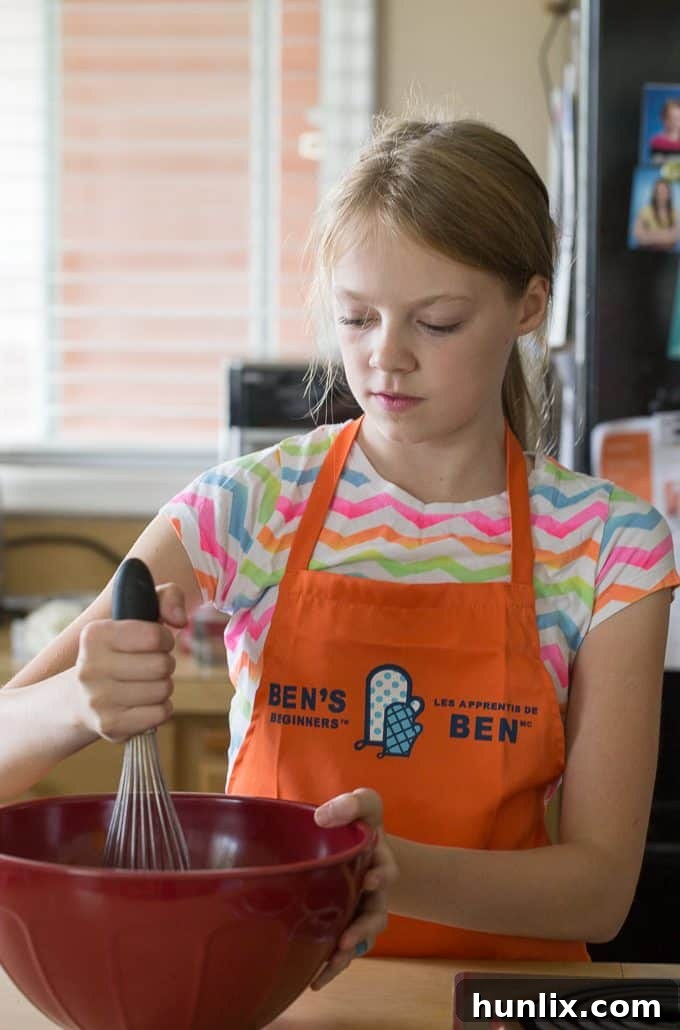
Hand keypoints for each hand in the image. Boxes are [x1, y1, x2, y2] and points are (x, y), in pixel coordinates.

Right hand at [74, 583, 187, 741]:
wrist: (79, 698)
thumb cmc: (119, 651)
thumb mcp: (137, 614)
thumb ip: (167, 598)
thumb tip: (179, 619)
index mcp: (94, 635)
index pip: (154, 636)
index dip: (164, 639)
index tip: (155, 642)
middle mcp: (90, 668)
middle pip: (162, 665)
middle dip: (164, 664)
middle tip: (150, 665)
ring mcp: (98, 700)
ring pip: (163, 690)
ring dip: (162, 686)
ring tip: (144, 683)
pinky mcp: (110, 725)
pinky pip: (160, 714)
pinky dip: (160, 708)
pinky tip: (143, 703)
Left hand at [310, 788, 397, 990]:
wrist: (357, 841)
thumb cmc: (358, 821)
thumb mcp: (363, 804)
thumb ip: (350, 804)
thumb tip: (322, 817)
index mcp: (379, 860)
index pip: (387, 870)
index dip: (382, 876)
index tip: (371, 879)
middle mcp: (374, 891)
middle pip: (376, 913)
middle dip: (364, 927)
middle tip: (348, 938)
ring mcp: (360, 910)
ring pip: (361, 936)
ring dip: (350, 949)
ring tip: (335, 959)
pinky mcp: (344, 924)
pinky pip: (343, 949)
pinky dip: (332, 966)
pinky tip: (315, 980)